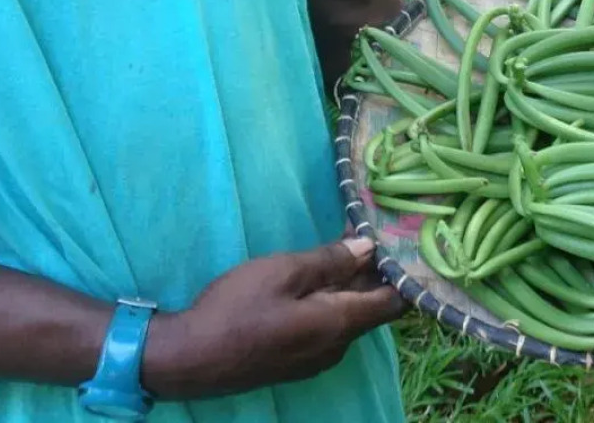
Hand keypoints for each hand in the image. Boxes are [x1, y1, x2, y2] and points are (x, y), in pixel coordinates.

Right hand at [142, 236, 404, 399]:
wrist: (191, 358)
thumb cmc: (237, 308)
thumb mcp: (283, 272)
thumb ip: (330, 261)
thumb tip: (370, 247)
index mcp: (340, 323)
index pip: (394, 303)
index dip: (403, 271)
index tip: (400, 240)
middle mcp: (337, 346)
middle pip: (372, 307)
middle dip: (375, 272)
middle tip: (372, 233)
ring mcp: (317, 357)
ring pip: (349, 316)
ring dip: (352, 284)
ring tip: (347, 246)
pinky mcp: (297, 359)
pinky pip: (329, 326)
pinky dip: (333, 300)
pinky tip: (319, 279)